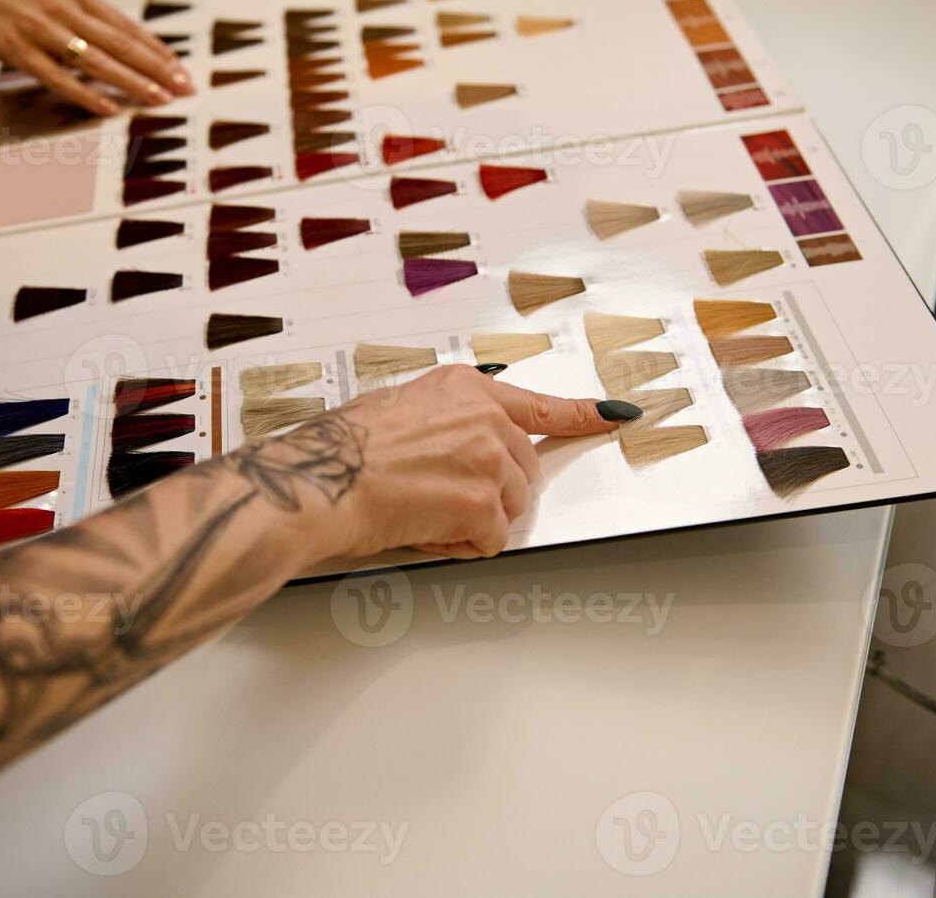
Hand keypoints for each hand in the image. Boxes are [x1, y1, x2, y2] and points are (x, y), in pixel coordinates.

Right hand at [0, 0, 194, 115]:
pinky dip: (87, 94)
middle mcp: (64, 11)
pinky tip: (110, 106)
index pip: (127, 26)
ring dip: (133, 82)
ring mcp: (42, 31)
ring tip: (159, 99)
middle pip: (121, 44)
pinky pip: (59, 78)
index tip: (179, 67)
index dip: (156, 49)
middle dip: (157, 68)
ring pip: (98, 61)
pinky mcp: (19, 51)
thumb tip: (116, 40)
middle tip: (184, 87)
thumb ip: (82, 15)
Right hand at [325, 366, 637, 559]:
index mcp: (465, 389)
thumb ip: (444, 419)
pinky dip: (459, 545)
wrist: (322, 479)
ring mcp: (487, 459)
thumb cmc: (344, 449)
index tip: (613, 416)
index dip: (580, 416)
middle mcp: (484, 417)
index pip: (538, 406)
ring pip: (508, 509)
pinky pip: (490, 540)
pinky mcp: (482, 503)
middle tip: (440, 498)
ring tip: (422, 509)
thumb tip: (452, 442)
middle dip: (490, 494)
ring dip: (472, 521)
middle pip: (521, 472)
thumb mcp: (399, 407)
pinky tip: (424, 528)